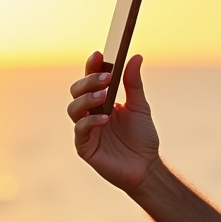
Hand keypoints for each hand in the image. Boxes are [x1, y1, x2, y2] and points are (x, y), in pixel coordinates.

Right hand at [67, 51, 160, 191]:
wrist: (147, 167)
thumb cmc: (143, 138)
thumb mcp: (140, 107)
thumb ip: (134, 83)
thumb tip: (135, 56)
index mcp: (101, 101)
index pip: (90, 79)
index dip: (91, 66)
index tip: (100, 54)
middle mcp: (89, 112)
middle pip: (77, 90)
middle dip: (89, 82)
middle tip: (106, 77)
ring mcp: (85, 129)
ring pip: (74, 108)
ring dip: (88, 99)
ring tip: (105, 96)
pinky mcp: (84, 146)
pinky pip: (80, 130)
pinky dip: (90, 121)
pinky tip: (104, 118)